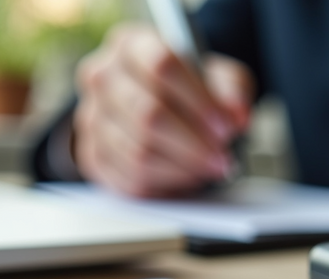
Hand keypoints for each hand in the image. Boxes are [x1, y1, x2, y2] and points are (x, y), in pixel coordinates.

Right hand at [73, 23, 254, 196]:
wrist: (158, 106)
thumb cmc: (187, 87)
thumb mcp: (216, 77)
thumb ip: (231, 90)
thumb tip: (236, 115)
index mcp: (130, 44)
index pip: (161, 65)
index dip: (198, 100)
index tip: (226, 125)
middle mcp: (102, 77)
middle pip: (147, 114)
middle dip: (193, 142)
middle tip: (222, 157)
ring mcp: (91, 118)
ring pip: (138, 152)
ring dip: (182, 167)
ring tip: (210, 168)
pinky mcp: (93, 156)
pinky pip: (130, 178)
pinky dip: (165, 184)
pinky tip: (187, 177)